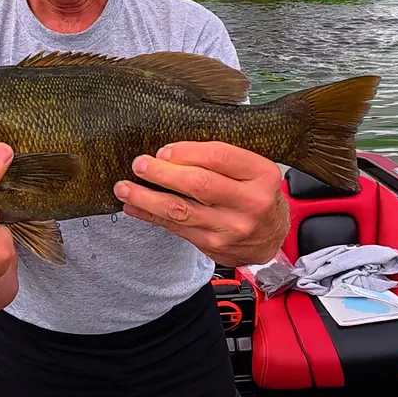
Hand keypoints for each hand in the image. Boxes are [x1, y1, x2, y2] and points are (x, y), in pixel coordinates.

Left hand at [114, 141, 288, 266]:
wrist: (273, 236)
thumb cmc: (257, 194)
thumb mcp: (253, 170)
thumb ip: (222, 159)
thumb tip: (172, 152)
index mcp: (261, 175)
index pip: (219, 157)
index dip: (186, 152)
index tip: (163, 151)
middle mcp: (249, 203)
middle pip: (198, 184)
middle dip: (162, 173)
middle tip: (139, 165)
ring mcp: (231, 228)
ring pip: (181, 211)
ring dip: (147, 198)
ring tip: (124, 188)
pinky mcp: (214, 246)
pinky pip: (176, 229)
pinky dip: (151, 216)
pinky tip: (134, 207)